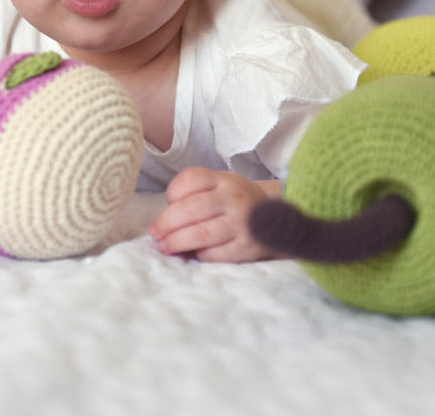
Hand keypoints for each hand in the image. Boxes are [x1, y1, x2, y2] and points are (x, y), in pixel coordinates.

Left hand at [148, 167, 281, 262]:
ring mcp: (242, 223)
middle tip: (155, 233)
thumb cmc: (236, 203)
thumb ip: (195, 194)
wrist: (279, 220)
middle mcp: (234, 198)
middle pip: (191, 208)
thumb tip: (163, 221)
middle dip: (166, 223)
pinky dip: (201, 255)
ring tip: (165, 247)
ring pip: (201, 233)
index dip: (173, 192)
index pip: (191, 179)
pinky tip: (195, 254)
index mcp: (224, 180)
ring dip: (177, 241)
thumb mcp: (221, 186)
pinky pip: (216, 254)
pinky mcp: (247, 247)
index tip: (168, 202)